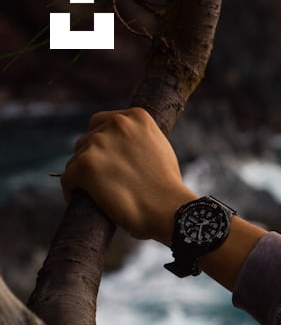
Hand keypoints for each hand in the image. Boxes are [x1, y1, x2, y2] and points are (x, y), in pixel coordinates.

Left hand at [61, 108, 198, 244]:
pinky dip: (72, 190)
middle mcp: (117, 124)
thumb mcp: (158, 147)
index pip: (101, 122)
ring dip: (83, 175)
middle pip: (86, 140)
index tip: (109, 160)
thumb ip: (137, 138)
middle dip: (92, 158)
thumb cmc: (167, 186)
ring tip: (99, 192)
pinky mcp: (86, 165)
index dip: (103, 143)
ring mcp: (99, 143)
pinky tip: (83, 199)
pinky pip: (67, 178)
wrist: (169, 209)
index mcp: (137, 116)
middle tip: (105, 179)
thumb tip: (118, 145)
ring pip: (75, 159)